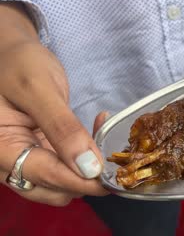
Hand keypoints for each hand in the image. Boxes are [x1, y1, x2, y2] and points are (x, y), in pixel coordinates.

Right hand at [0, 43, 107, 205]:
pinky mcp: (40, 152)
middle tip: (113, 157)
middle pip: (52, 189)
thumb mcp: (39, 89)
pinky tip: (96, 132)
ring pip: (62, 183)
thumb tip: (89, 168)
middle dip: (85, 180)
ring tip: (103, 139)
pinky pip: (65, 166)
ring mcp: (25, 158)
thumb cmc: (19, 63)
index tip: (110, 178)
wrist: (11, 53)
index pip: (44, 175)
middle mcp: (8, 161)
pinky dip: (85, 158)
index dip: (80, 180)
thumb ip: (62, 128)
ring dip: (87, 170)